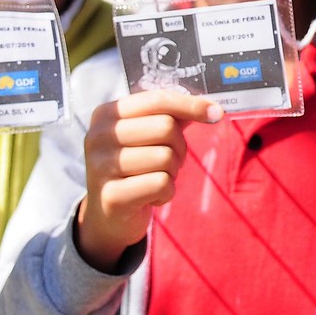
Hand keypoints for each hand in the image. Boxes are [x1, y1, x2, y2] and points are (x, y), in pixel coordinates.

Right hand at [76, 91, 221, 269]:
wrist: (108, 215)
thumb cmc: (134, 168)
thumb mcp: (145, 137)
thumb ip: (172, 117)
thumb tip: (210, 108)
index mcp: (107, 114)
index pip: (157, 99)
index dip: (191, 105)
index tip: (217, 113)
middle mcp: (98, 136)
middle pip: (165, 127)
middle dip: (179, 147)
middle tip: (169, 161)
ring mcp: (101, 166)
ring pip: (166, 157)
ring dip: (172, 172)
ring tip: (155, 179)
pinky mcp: (112, 196)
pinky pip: (161, 184)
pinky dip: (167, 192)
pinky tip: (151, 197)